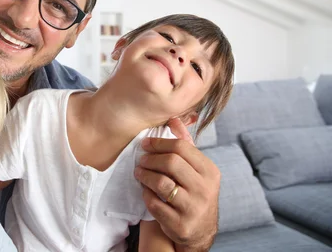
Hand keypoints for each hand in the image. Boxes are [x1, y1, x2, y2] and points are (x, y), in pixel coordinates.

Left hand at [134, 118, 219, 250]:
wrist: (200, 230)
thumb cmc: (194, 191)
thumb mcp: (196, 169)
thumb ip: (185, 144)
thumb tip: (173, 119)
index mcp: (210, 171)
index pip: (182, 147)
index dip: (159, 142)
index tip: (145, 143)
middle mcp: (205, 189)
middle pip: (171, 162)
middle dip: (150, 159)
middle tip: (141, 159)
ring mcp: (193, 208)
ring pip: (161, 183)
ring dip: (144, 175)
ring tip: (139, 173)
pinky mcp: (180, 224)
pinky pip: (154, 203)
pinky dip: (146, 194)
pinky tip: (145, 190)